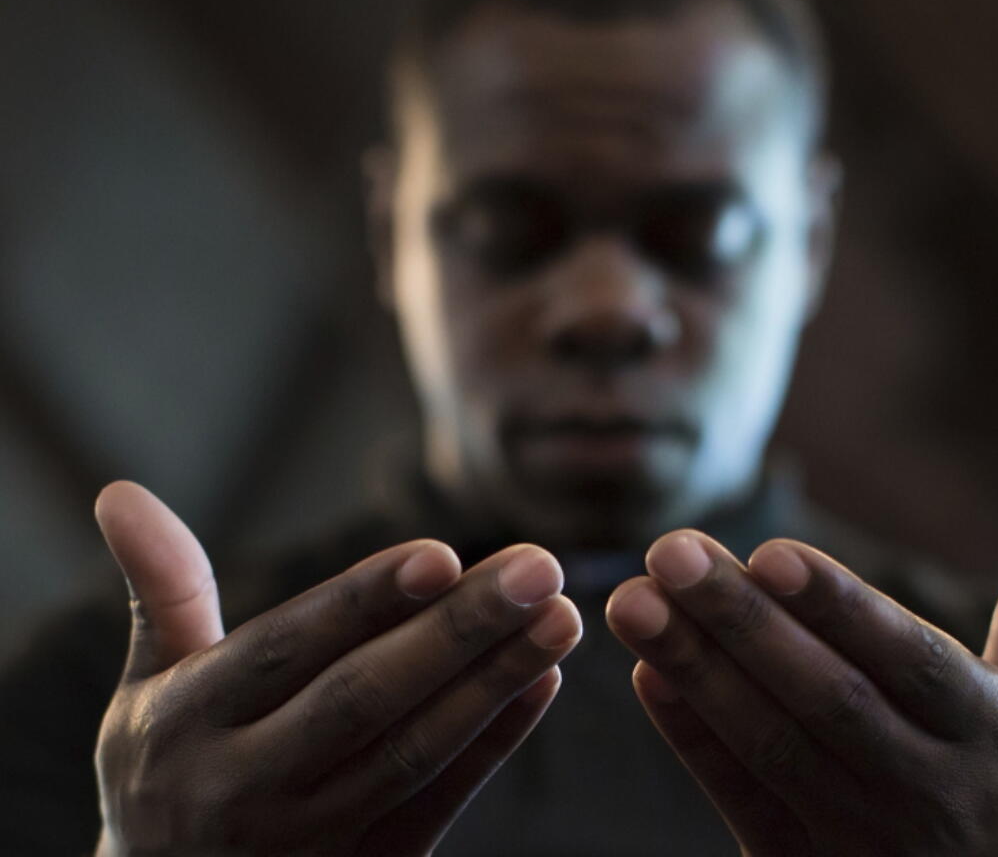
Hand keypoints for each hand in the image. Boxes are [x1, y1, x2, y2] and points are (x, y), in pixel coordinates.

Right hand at [92, 481, 581, 856]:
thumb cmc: (168, 764)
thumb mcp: (146, 686)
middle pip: (365, 700)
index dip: (365, 602)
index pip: (289, 650)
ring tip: (561, 616)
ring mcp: (307, 843)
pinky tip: (543, 683)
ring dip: (495, 683)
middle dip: (457, 631)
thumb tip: (120, 492)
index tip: (442, 553)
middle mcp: (244, 787)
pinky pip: (437, 805)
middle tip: (539, 566)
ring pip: (414, 753)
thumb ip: (162, 590)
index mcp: (190, 723)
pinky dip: (492, 745)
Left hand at [606, 524, 997, 855]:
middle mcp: (929, 789)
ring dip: (696, 673)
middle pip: (826, 700)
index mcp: (991, 734)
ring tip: (633, 601)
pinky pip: (742, 803)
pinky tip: (644, 676)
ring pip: (772, 747)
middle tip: (668, 551)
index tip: (770, 551)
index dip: (842, 608)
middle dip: (742, 624)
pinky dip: (691, 741)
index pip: (911, 662)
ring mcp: (862, 839)